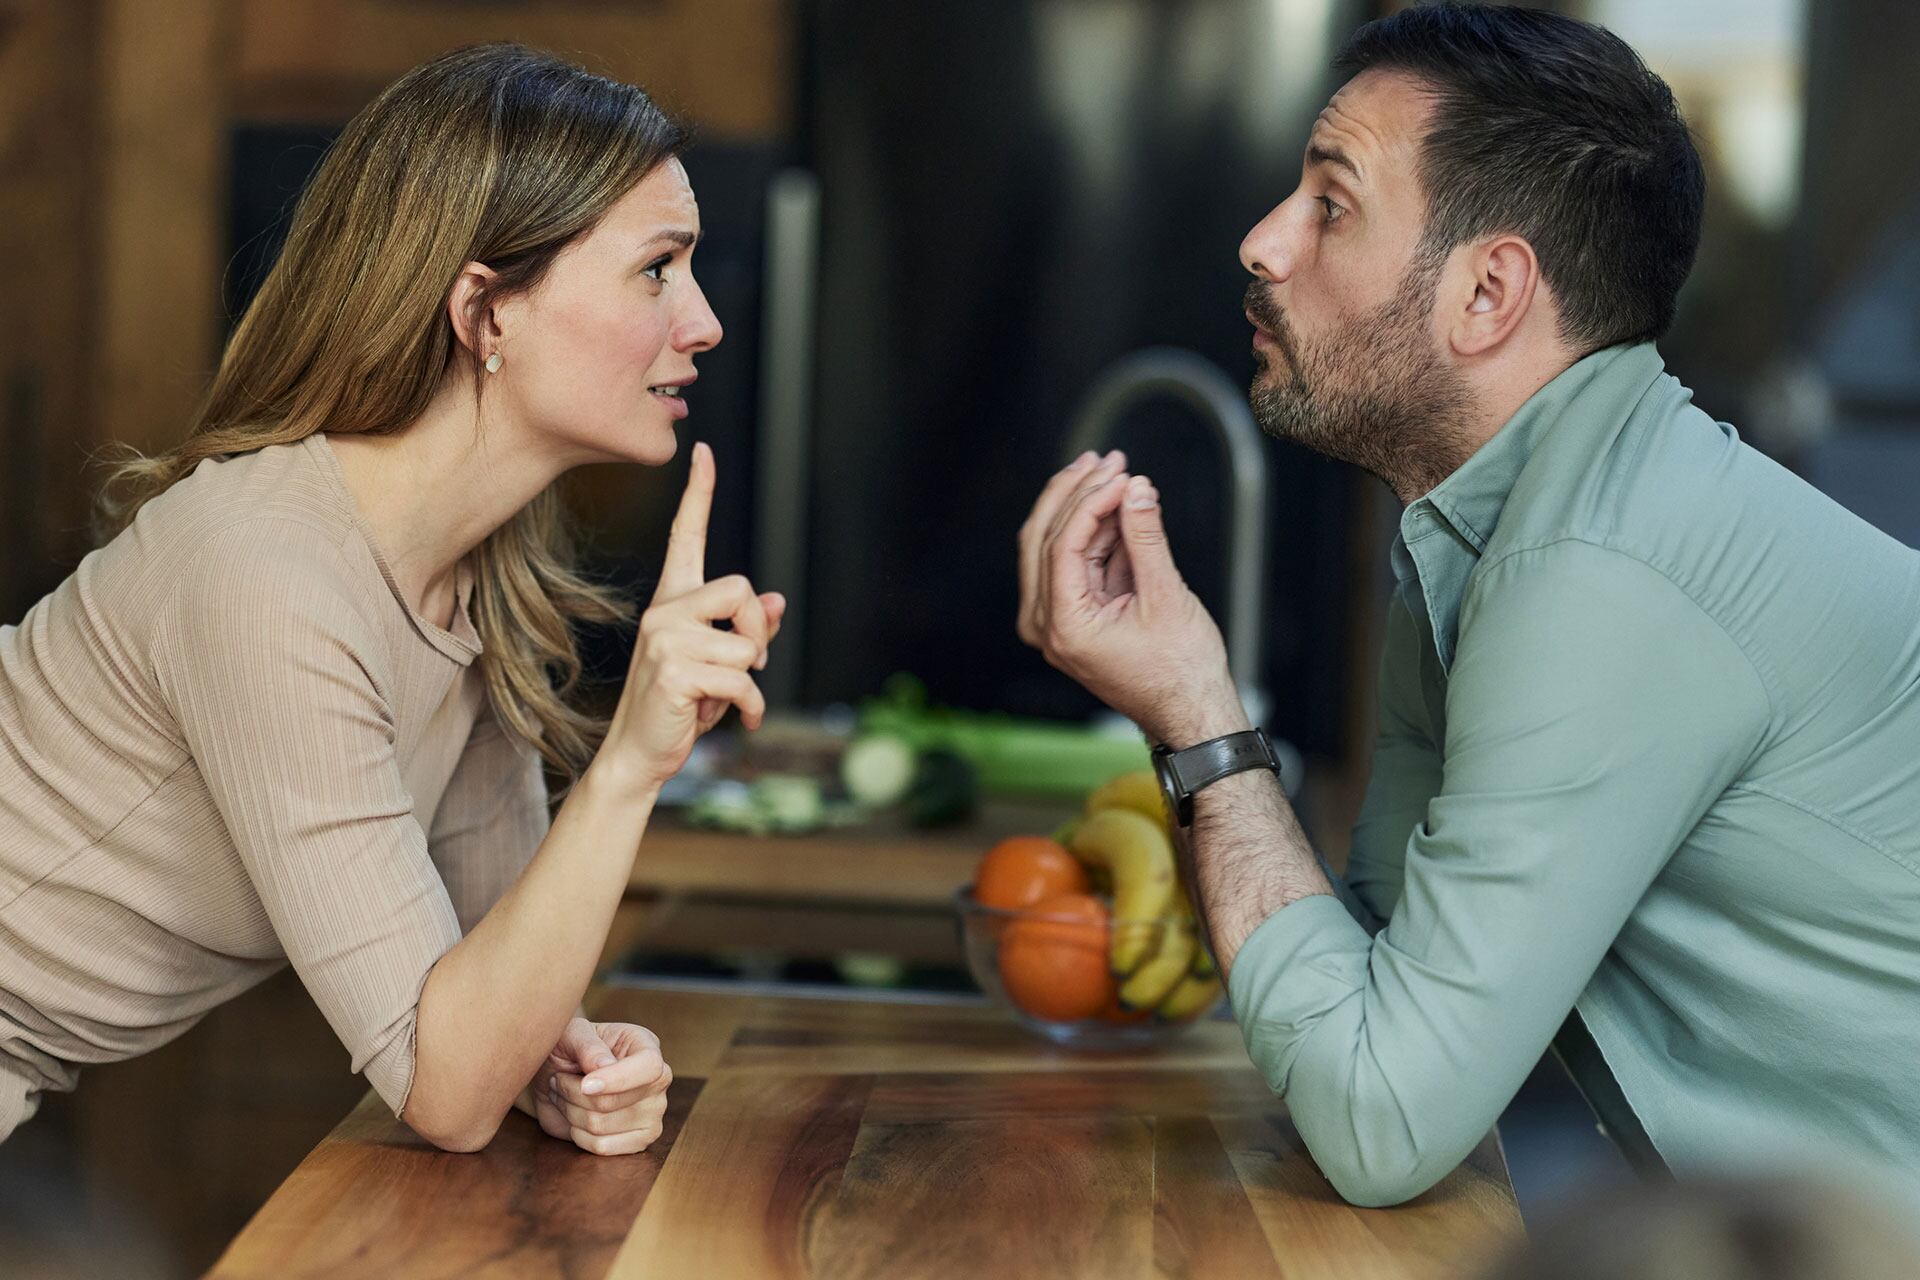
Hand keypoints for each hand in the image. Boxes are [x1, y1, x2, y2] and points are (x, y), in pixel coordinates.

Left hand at [527, 1018, 672, 1155]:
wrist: (558, 1075)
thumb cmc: (568, 1048)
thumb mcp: (573, 1034)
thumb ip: (588, 1046)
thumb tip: (603, 1066)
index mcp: (646, 1047)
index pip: (648, 1068)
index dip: (617, 1080)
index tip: (585, 1084)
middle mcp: (656, 1081)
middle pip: (612, 1102)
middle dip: (573, 1093)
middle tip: (559, 1079)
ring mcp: (652, 1114)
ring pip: (600, 1126)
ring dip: (571, 1112)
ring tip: (565, 1095)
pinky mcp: (639, 1140)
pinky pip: (602, 1147)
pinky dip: (578, 1135)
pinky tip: (575, 1118)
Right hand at [604, 442, 785, 790]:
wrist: (640, 753)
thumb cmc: (680, 706)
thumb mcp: (716, 663)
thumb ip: (746, 629)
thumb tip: (776, 601)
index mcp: (673, 601)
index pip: (685, 536)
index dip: (698, 493)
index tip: (702, 451)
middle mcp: (665, 611)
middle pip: (741, 588)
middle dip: (757, 633)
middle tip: (744, 668)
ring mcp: (665, 639)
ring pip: (747, 645)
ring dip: (749, 682)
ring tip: (718, 699)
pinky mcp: (674, 671)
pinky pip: (743, 680)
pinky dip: (748, 707)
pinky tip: (729, 719)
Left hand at [1017, 451, 1247, 745]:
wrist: (1190, 714)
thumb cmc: (1180, 671)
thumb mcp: (1167, 596)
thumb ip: (1147, 538)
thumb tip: (1137, 488)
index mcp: (1064, 626)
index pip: (1062, 544)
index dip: (1091, 500)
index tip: (1121, 473)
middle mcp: (1047, 626)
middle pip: (1042, 539)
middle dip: (1075, 493)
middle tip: (1107, 460)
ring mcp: (1054, 623)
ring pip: (1052, 547)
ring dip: (1082, 508)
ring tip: (1117, 474)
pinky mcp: (1070, 618)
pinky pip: (1071, 564)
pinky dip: (1092, 533)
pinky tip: (1117, 508)